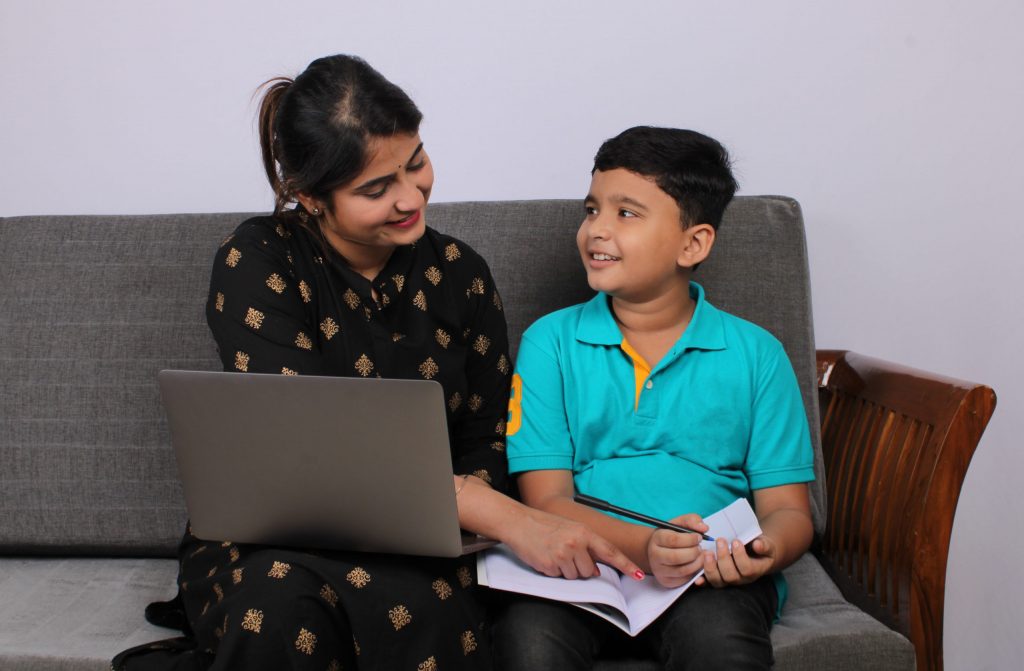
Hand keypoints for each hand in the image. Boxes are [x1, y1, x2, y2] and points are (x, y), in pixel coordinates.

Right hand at [504, 507, 642, 580]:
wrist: (518, 522)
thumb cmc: (544, 525)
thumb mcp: (570, 529)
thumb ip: (586, 547)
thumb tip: (596, 569)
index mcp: (584, 532)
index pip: (610, 551)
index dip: (626, 565)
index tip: (639, 575)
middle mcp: (576, 543)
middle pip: (590, 571)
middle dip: (580, 568)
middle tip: (565, 554)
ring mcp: (562, 554)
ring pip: (575, 577)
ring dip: (566, 570)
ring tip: (553, 554)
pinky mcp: (549, 565)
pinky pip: (559, 578)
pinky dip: (553, 571)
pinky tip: (545, 557)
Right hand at [646, 513, 708, 587]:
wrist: (658, 551)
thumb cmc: (671, 535)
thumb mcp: (679, 523)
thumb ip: (692, 520)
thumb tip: (704, 528)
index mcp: (657, 538)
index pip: (673, 540)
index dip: (690, 539)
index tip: (698, 537)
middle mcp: (655, 555)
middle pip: (676, 557)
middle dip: (694, 552)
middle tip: (700, 548)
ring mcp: (659, 570)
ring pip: (682, 570)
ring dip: (697, 563)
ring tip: (700, 555)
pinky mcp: (666, 581)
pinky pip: (684, 580)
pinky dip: (694, 572)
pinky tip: (696, 564)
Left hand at [698, 534, 776, 587]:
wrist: (756, 556)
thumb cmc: (761, 549)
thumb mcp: (767, 545)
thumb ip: (764, 545)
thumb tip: (758, 545)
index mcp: (754, 571)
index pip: (747, 569)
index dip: (740, 556)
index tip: (735, 541)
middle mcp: (740, 579)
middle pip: (730, 576)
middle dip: (723, 558)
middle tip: (720, 540)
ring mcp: (728, 581)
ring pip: (718, 581)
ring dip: (710, 567)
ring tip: (707, 552)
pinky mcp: (717, 579)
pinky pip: (709, 582)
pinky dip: (702, 580)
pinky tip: (697, 578)